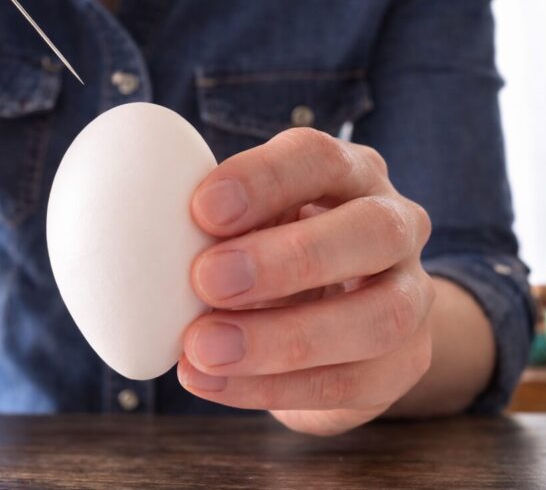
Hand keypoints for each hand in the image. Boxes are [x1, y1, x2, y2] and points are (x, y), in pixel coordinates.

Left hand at [179, 128, 434, 435]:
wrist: (339, 315)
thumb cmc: (271, 248)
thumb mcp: (246, 222)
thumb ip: (209, 226)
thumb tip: (132, 241)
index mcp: (350, 172)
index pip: (320, 158)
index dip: (265, 179)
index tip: (200, 207)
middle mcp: (396, 224)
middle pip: (371, 230)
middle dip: (288, 258)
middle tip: (206, 280)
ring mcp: (413, 294)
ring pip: (377, 319)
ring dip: (282, 339)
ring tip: (202, 349)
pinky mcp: (407, 361)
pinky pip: (352, 382)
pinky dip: (275, 388)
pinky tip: (214, 382)